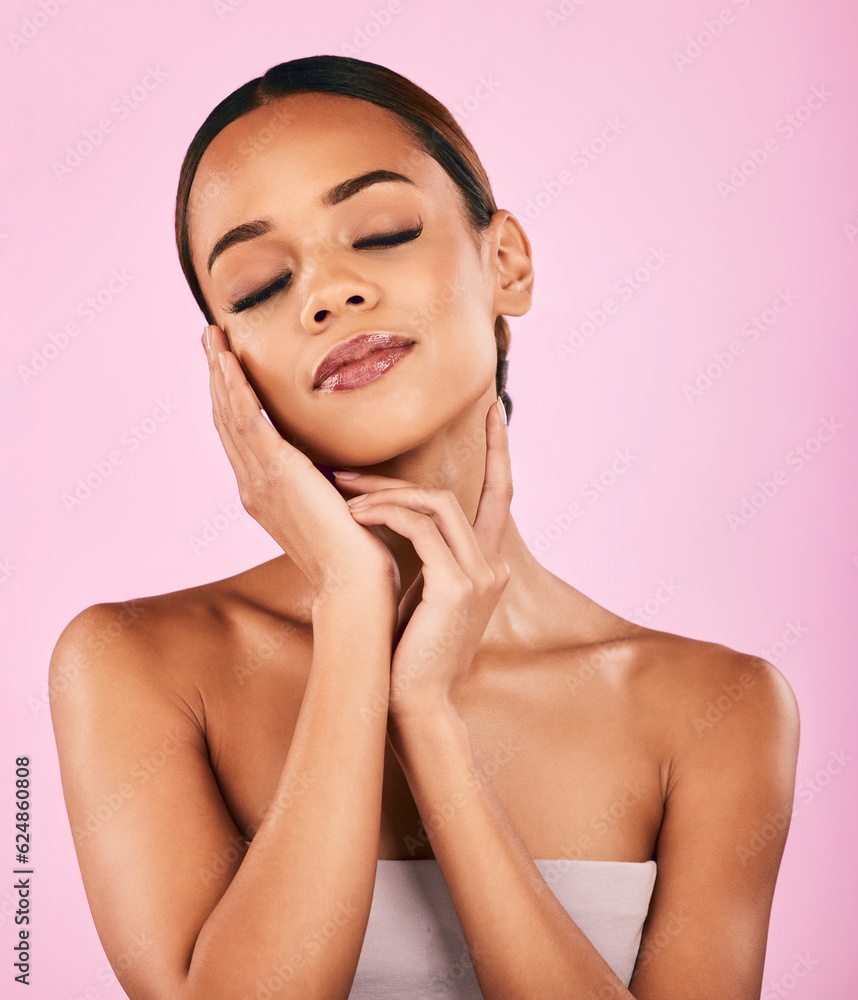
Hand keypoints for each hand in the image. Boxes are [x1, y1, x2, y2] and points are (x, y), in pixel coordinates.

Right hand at [203, 324, 399, 602]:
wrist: (356, 586)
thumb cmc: (358, 555)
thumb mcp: (337, 510)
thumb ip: (328, 487)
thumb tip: (339, 474)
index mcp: (266, 494)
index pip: (242, 436)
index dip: (231, 398)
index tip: (226, 364)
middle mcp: (253, 486)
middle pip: (226, 419)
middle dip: (217, 375)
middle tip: (210, 337)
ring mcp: (260, 480)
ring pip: (230, 414)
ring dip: (219, 371)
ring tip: (212, 335)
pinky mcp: (276, 473)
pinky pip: (247, 421)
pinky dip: (234, 388)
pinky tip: (227, 361)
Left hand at [337, 398, 512, 719]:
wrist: (414, 705)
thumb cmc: (408, 652)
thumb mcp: (422, 593)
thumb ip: (424, 552)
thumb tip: (393, 513)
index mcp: (487, 566)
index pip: (500, 495)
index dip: (499, 450)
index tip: (494, 407)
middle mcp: (493, 566)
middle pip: (451, 495)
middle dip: (396, 480)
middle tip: (343, 474)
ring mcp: (481, 576)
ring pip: (436, 505)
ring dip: (382, 497)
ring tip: (339, 501)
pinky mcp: (458, 586)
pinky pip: (421, 528)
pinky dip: (385, 515)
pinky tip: (353, 517)